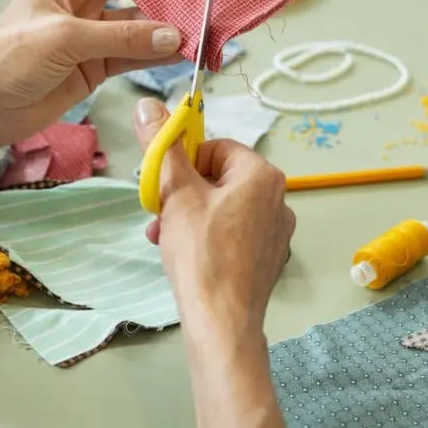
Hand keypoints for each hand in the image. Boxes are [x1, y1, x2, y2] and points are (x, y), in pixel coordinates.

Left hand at [0, 0, 201, 144]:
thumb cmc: (8, 60)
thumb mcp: (63, 40)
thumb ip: (121, 38)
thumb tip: (175, 36)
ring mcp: (93, 31)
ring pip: (143, 19)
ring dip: (172, 19)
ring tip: (209, 14)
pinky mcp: (97, 63)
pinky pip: (138, 52)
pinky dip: (161, 52)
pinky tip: (187, 49)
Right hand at [133, 97, 296, 334]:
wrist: (221, 322)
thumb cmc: (200, 253)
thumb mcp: (175, 193)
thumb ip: (162, 146)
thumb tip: (148, 104)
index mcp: (263, 175)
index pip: (217, 148)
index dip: (185, 163)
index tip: (166, 187)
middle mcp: (280, 199)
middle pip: (220, 178)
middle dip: (184, 193)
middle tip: (159, 216)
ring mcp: (277, 233)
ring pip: (224, 209)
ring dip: (190, 217)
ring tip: (164, 239)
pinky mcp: (269, 260)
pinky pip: (234, 235)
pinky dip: (208, 239)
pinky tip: (186, 258)